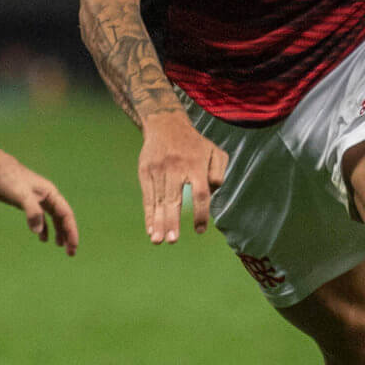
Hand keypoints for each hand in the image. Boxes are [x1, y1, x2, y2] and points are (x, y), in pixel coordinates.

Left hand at [0, 149, 79, 255]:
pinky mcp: (25, 204)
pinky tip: (42, 238)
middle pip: (62, 218)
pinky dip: (43, 229)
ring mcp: (36, 201)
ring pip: (52, 219)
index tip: (73, 246)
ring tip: (59, 246)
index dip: (71, 231)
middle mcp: (46, 197)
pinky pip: (39, 219)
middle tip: (70, 252)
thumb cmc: (8, 178)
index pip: (66, 215)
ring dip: (58, 232)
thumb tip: (39, 232)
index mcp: (50, 193)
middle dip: (67, 234)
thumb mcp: (21, 195)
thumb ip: (32, 212)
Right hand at [138, 109, 226, 243]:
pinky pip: (148, 196)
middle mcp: (176, 167)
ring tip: (158, 240)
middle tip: (173, 240)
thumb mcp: (215, 151)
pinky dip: (149, 214)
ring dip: (158, 222)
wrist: (165, 124)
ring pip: (158, 200)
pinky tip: (151, 229)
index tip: (199, 230)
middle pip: (174, 198)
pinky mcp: (145, 171)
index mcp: (196, 164)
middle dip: (172, 221)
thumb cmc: (194, 144)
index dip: (200, 213)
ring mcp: (159, 169)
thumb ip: (219, 172)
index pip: (200, 192)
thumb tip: (212, 192)